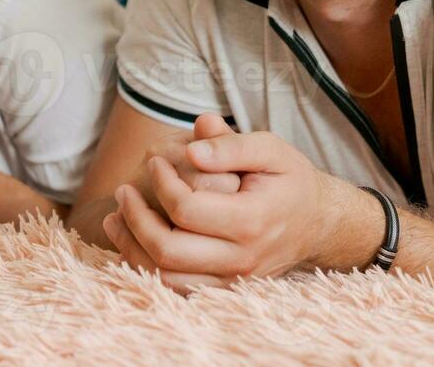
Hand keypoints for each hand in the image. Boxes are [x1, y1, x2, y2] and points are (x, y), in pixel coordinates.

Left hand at [103, 115, 383, 292]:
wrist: (317, 222)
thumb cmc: (289, 179)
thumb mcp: (270, 149)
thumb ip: (232, 144)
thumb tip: (193, 143)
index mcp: (252, 220)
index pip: (186, 208)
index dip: (161, 182)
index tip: (155, 160)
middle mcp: (242, 258)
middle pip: (168, 250)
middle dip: (135, 218)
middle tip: (123, 191)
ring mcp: (232, 280)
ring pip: (165, 278)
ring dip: (131, 248)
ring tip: (115, 217)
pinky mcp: (224, 290)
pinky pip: (175, 289)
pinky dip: (146, 269)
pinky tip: (133, 241)